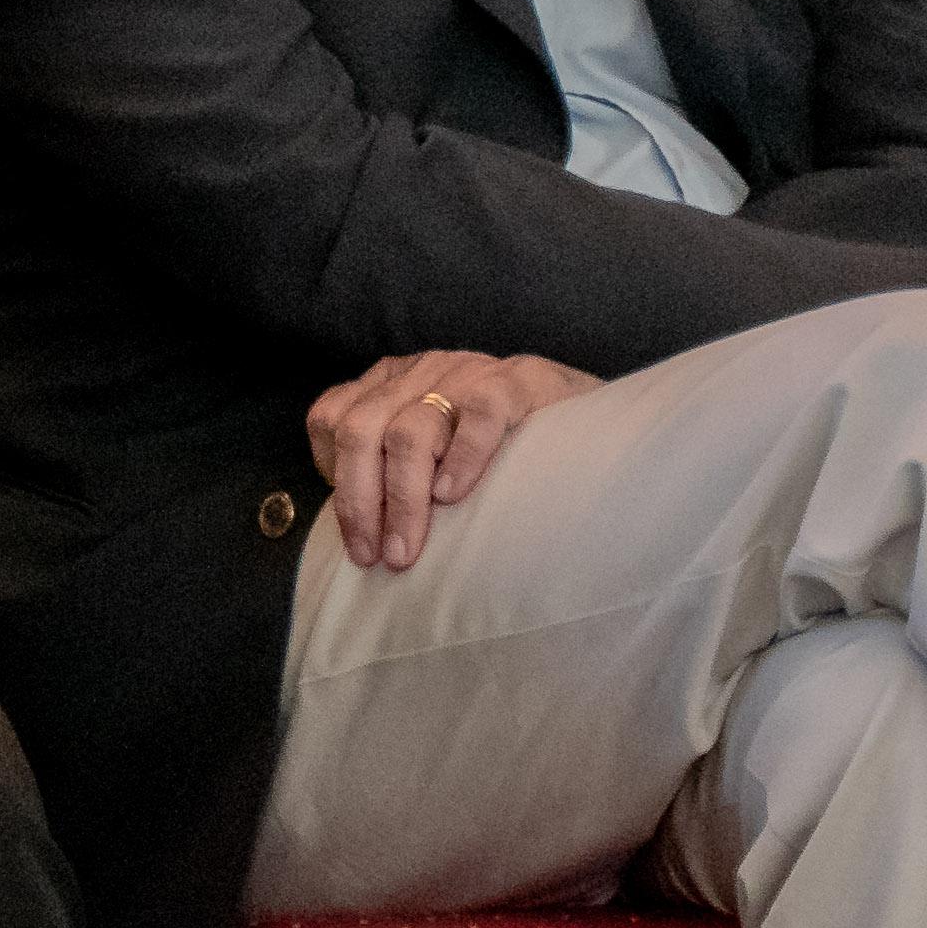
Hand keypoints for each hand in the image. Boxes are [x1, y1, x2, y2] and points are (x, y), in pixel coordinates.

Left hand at [305, 350, 594, 570]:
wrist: (596, 418)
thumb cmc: (507, 450)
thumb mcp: (437, 449)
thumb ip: (395, 470)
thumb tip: (360, 534)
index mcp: (392, 382)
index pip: (331, 418)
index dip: (330, 473)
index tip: (352, 529)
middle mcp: (422, 370)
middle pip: (360, 430)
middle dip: (357, 501)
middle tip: (373, 557)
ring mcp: (467, 371)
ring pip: (409, 431)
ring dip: (401, 499)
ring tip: (406, 549)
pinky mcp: (518, 380)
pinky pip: (478, 413)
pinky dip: (460, 458)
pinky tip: (453, 496)